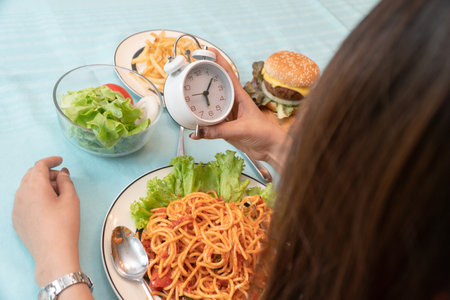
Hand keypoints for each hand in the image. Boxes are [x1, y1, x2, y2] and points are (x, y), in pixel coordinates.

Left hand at [12, 157, 80, 286]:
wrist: (53, 253)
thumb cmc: (64, 225)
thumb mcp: (71, 199)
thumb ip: (66, 182)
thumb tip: (62, 174)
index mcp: (35, 187)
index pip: (40, 165)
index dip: (51, 160)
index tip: (60, 160)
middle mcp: (21, 195)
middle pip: (31, 175)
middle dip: (46, 173)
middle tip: (62, 179)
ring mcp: (16, 208)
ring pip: (26, 188)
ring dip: (39, 185)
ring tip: (56, 194)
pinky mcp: (16, 220)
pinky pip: (23, 201)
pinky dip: (33, 196)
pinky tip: (46, 206)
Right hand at [190, 48, 291, 171]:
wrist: (271, 149)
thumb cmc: (265, 134)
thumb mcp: (242, 129)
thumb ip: (221, 130)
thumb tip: (200, 131)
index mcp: (240, 96)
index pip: (228, 73)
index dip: (218, 60)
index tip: (207, 51)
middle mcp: (233, 103)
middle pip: (216, 87)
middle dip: (204, 79)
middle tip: (190, 74)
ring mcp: (229, 116)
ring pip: (211, 106)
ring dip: (201, 104)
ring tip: (187, 100)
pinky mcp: (226, 128)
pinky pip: (210, 125)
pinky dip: (202, 127)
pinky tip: (195, 130)